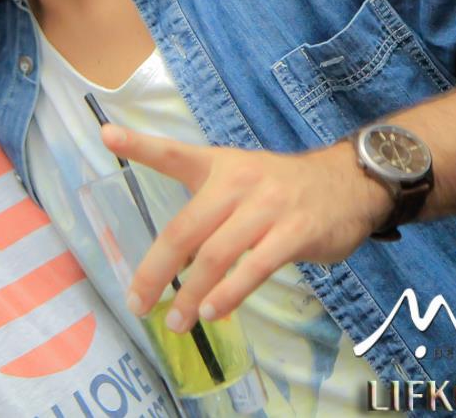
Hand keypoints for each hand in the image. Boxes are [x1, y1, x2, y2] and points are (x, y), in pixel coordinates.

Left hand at [102, 125, 391, 333]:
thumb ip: (204, 207)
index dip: (138, 143)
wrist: (349, 183)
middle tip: (137, 302)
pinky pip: (255, 267)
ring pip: (216, 255)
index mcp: (217, 165)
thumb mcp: (239, 178)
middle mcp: (237, 182)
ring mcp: (267, 207)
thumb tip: (170, 256)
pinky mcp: (295, 232)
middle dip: (155, 270)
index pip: (172, 153)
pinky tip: (212, 312)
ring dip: (191, 293)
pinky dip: (230, 293)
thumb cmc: (281, 189)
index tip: (106, 134)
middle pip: (184, 229)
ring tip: (174, 321)